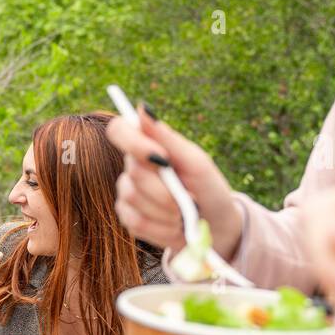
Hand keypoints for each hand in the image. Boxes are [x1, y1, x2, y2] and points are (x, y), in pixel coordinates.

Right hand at [106, 106, 241, 256]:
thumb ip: (167, 138)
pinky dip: (162, 228)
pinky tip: (174, 226)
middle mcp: (132, 168)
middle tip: (188, 198)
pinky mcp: (129, 219)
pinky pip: (136, 223)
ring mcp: (127, 194)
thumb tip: (143, 107)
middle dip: (165, 189)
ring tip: (183, 213)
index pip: (119, 130)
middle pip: (134, 172)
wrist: (215, 226)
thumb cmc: (207, 188)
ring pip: (133, 198)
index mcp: (147, 146)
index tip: (161, 157)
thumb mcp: (195, 161)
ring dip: (167, 210)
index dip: (133, 142)